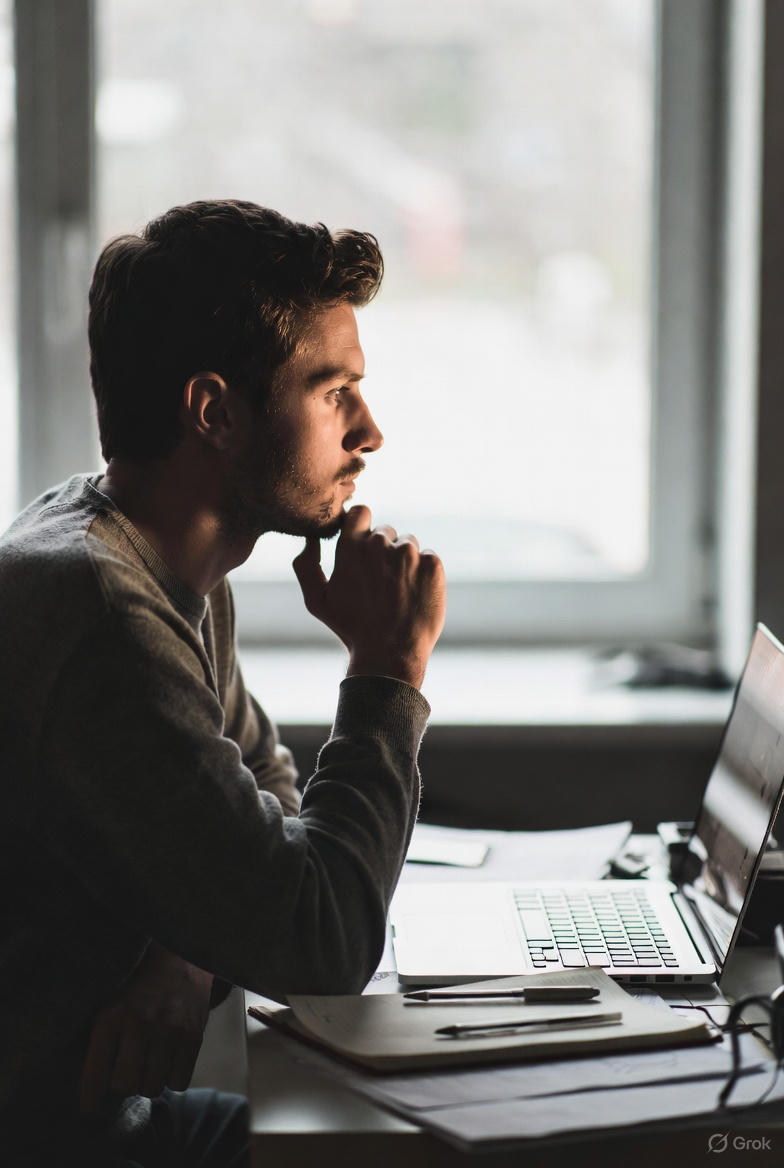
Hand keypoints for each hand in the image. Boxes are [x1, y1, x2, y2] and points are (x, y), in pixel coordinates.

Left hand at [79, 942, 212, 1114]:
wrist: (180, 956)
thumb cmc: (138, 987)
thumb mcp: (109, 1003)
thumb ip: (98, 1040)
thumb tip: (88, 1086)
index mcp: (111, 1016)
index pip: (95, 1075)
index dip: (91, 1098)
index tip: (91, 1105)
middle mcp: (139, 1023)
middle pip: (125, 1086)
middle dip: (124, 1085)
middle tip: (127, 1072)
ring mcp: (169, 1029)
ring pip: (153, 1087)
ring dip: (149, 1082)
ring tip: (149, 1064)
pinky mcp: (193, 1034)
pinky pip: (179, 1082)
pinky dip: (173, 1078)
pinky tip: (169, 1062)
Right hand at [293, 505, 445, 688]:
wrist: (390, 654)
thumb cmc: (351, 629)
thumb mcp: (317, 601)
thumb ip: (306, 566)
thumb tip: (310, 540)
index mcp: (350, 547)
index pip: (361, 511)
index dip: (362, 525)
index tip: (363, 543)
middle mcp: (380, 543)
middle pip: (385, 531)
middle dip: (383, 551)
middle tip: (380, 584)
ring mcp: (408, 553)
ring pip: (408, 544)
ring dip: (404, 561)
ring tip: (397, 593)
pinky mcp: (432, 565)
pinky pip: (428, 557)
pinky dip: (424, 573)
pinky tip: (414, 596)